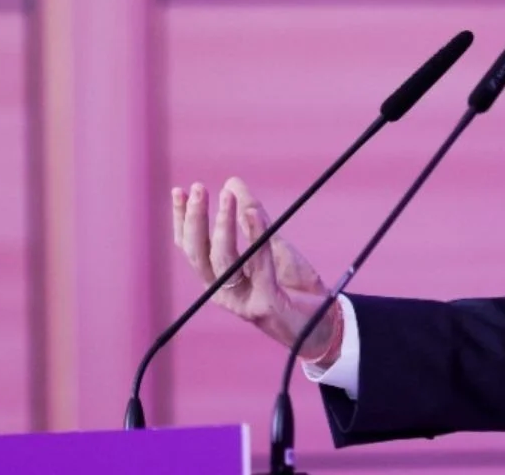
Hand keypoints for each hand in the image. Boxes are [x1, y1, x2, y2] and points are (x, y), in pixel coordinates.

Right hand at [171, 177, 343, 366]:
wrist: (325, 321)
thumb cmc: (294, 285)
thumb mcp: (271, 244)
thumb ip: (251, 217)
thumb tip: (231, 182)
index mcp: (220, 279)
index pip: (191, 248)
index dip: (182, 220)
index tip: (179, 191)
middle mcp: (224, 292)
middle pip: (199, 254)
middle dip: (195, 220)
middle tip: (197, 189)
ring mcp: (243, 300)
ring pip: (224, 260)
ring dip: (223, 224)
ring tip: (226, 196)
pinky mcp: (266, 303)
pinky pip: (259, 266)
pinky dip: (255, 237)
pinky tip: (252, 213)